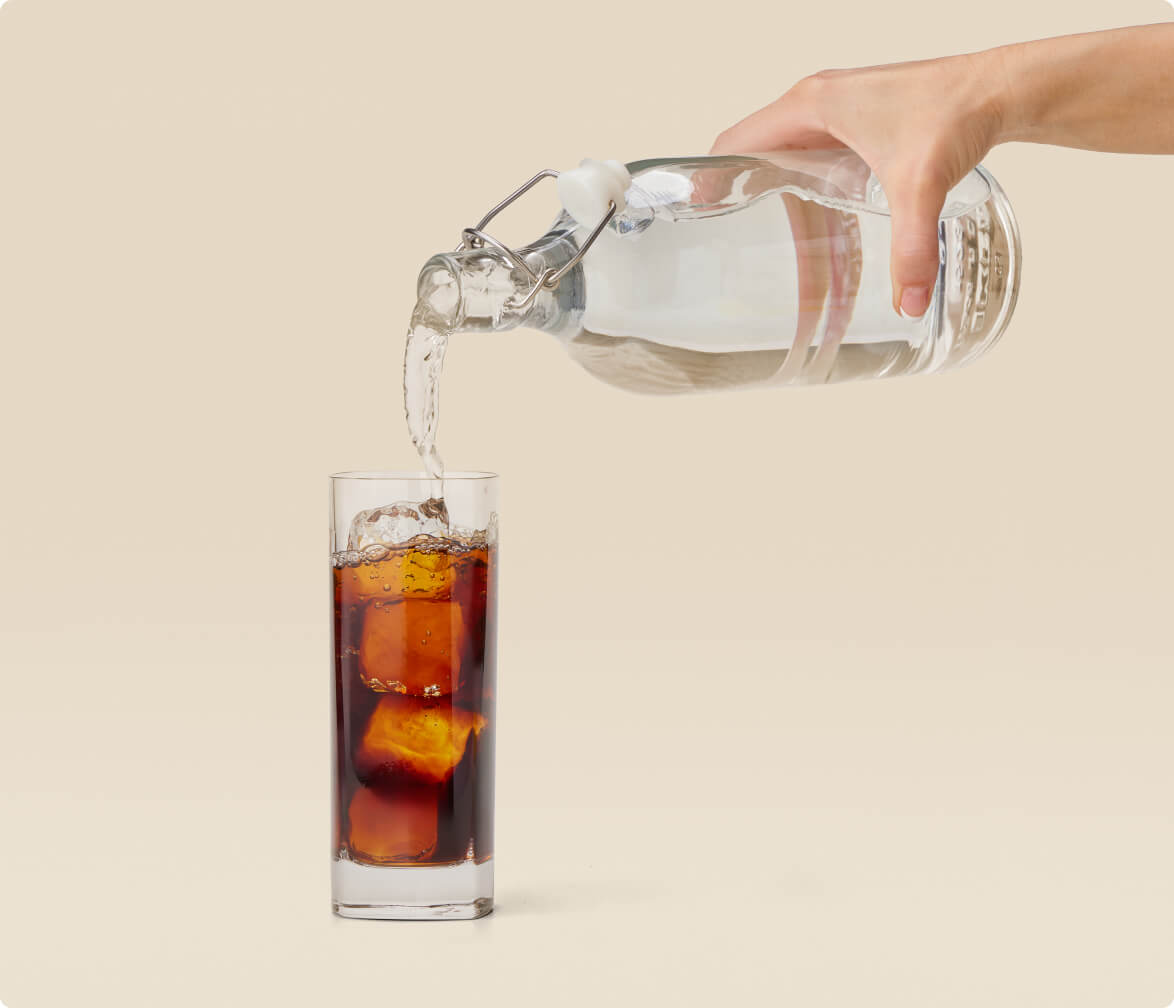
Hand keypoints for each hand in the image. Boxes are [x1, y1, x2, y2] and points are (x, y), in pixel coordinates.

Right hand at [711, 51, 1007, 316]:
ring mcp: (839, 109)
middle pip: (753, 153)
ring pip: (785, 155)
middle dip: (742, 199)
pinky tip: (821, 222)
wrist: (1002, 89)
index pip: (734, 142)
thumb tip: (908, 303)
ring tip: (774, 244)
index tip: (695, 216)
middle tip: (731, 243)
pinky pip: (815, 154)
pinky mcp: (861, 119)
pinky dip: (808, 188)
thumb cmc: (957, 112)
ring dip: (778, 196)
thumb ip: (911, 249)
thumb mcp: (922, 187)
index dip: (710, 179)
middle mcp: (817, 103)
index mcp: (810, 106)